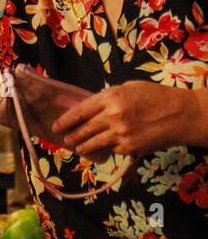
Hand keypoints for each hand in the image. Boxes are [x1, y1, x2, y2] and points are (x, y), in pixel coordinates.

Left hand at [54, 81, 193, 157]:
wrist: (183, 114)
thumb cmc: (156, 97)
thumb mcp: (128, 88)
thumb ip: (107, 98)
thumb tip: (89, 108)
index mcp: (110, 97)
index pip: (79, 111)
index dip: (65, 120)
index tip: (56, 126)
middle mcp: (112, 115)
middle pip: (83, 129)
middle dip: (72, 136)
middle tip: (65, 139)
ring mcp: (120, 133)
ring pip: (93, 143)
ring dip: (83, 147)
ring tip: (78, 147)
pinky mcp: (129, 147)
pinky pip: (111, 149)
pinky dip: (106, 149)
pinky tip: (102, 150)